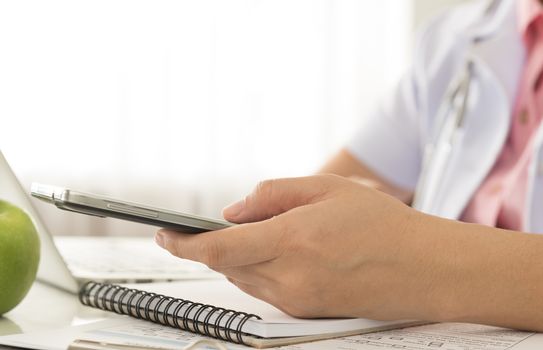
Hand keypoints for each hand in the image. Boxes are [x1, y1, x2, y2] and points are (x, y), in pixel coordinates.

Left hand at [156, 174, 542, 330]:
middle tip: (207, 228)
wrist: (424, 268)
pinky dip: (260, 269)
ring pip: (244, 278)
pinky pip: (266, 289)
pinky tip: (281, 252)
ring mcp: (298, 300)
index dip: (183, 244)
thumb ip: (271, 195)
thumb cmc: (381, 224)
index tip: (164, 235)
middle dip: (212, 246)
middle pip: (226, 265)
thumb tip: (232, 211)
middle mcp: (290, 277)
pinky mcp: (307, 312)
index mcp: (292, 240)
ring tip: (259, 234)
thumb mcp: (326, 188)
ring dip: (238, 257)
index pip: (218, 248)